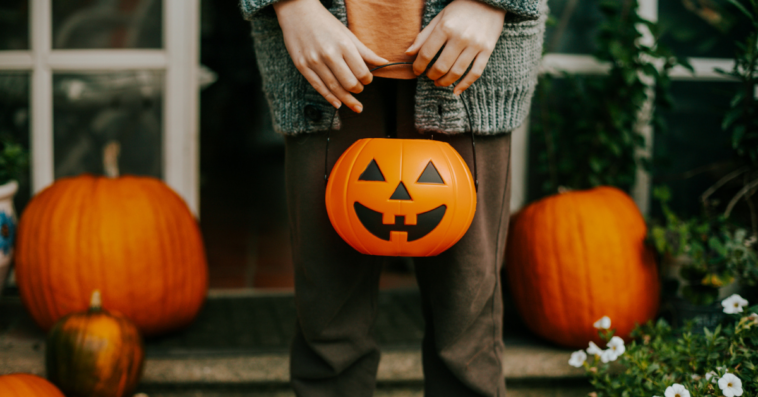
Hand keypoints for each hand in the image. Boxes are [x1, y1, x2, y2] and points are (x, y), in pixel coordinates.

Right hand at [274, 0, 388, 111]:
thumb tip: (384, 62)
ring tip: (354, 105)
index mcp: (344, 45)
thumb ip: (366, 52)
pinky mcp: (302, 66)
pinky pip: (318, 87)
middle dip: (358, 90)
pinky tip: (338, 104)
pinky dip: (330, 98)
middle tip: (359, 89)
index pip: (361, 72)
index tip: (367, 79)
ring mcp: (314, 61)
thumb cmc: (325, 23)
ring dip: (346, 99)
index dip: (368, 80)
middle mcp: (329, 54)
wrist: (297, 13)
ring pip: (334, 88)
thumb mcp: (348, 34)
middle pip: (349, 83)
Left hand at [406, 0, 505, 94]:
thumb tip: (409, 53)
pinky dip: (465, 84)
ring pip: (457, 72)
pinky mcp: (487, 50)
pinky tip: (456, 90)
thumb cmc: (460, 9)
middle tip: (429, 76)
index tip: (416, 70)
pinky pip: (476, 72)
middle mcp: (461, 37)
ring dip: (445, 82)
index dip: (419, 65)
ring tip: (439, 82)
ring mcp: (475, 45)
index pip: (427, 53)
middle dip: (432, 75)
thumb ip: (424, 36)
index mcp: (446, 27)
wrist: (489, 1)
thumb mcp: (439, 18)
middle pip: (442, 66)